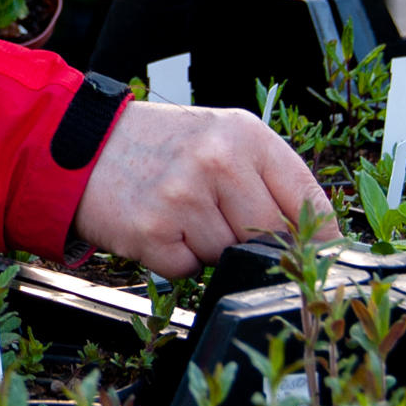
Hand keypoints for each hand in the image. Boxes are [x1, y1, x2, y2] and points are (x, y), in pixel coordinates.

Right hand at [72, 101, 338, 278]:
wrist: (83, 146)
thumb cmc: (159, 146)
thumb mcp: (221, 139)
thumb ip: (267, 178)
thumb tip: (317, 239)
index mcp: (245, 135)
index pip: (308, 199)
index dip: (321, 238)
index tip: (322, 259)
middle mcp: (217, 161)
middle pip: (272, 237)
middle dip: (256, 244)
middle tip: (227, 225)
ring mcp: (182, 197)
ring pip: (229, 258)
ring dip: (211, 250)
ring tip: (184, 216)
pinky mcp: (151, 232)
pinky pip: (189, 270)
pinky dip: (177, 259)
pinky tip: (161, 228)